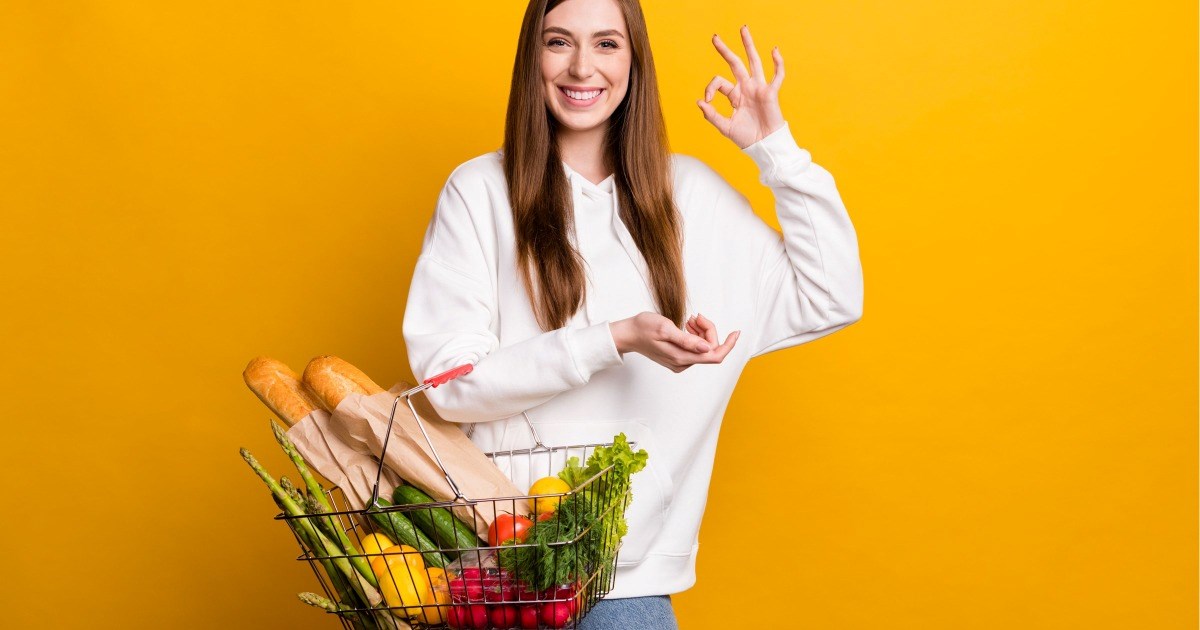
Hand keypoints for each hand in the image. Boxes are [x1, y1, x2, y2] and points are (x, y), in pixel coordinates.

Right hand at [610, 312, 739, 372]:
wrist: (629, 334)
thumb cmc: (644, 328)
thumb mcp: (665, 328)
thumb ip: (687, 340)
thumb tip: (707, 347)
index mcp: (682, 357)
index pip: (715, 355)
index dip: (728, 344)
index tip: (736, 332)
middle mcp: (683, 363)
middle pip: (710, 349)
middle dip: (708, 330)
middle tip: (696, 316)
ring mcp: (680, 362)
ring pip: (703, 347)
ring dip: (701, 332)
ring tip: (689, 320)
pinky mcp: (677, 358)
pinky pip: (695, 348)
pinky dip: (695, 335)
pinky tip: (687, 327)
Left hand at [697, 25, 786, 148]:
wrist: (764, 146)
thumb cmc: (746, 138)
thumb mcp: (725, 127)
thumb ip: (712, 115)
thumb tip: (699, 102)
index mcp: (735, 95)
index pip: (719, 82)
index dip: (710, 88)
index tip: (707, 100)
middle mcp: (746, 88)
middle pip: (735, 64)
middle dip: (725, 51)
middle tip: (714, 37)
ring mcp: (759, 88)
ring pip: (754, 62)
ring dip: (748, 45)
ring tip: (743, 29)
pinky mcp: (770, 92)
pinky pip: (777, 75)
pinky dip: (778, 63)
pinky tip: (774, 50)